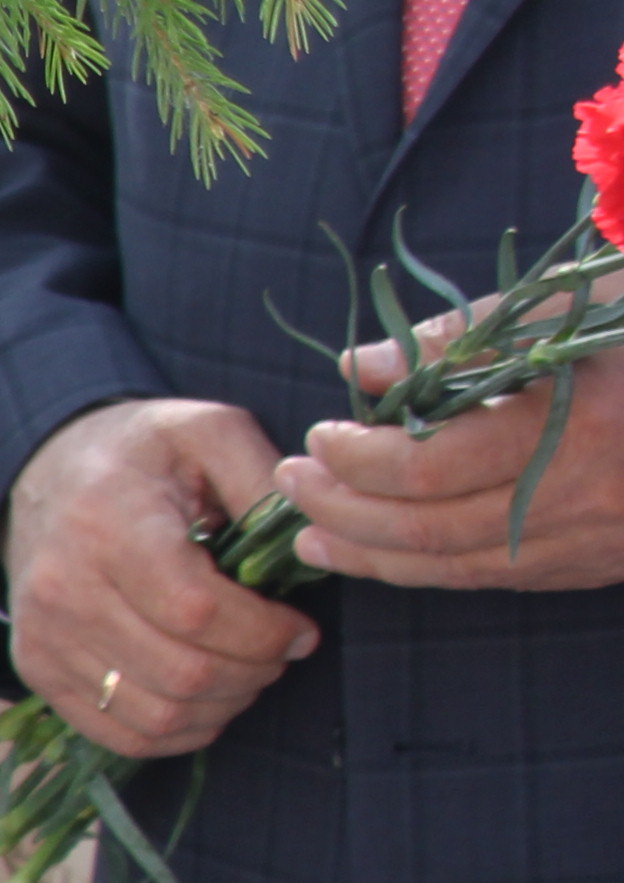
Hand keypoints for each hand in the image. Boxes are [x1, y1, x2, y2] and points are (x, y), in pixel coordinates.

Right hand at [5, 395, 303, 755]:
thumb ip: (264, 478)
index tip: (301, 628)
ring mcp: (43, 636)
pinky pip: (119, 733)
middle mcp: (64, 588)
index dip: (265, 634)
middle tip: (280, 652)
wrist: (42, 474)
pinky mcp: (36, 669)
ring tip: (246, 672)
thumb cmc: (140, 455)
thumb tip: (308, 543)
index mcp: (109, 525)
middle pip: (182, 674)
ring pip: (157, 714)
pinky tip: (206, 700)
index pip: (197, 613)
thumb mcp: (209, 432)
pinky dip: (178, 732)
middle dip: (254, 673)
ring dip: (223, 706)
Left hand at [267, 325, 623, 590]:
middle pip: (426, 530)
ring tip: (307, 531)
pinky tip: (376, 553)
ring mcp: (595, 540)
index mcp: (578, 425)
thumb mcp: (575, 305)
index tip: (320, 432)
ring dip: (367, 554)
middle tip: (290, 481)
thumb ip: (465, 337)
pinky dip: (423, 569)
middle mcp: (585, 496)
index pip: (427, 469)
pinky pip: (494, 578)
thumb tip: (363, 368)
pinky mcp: (599, 564)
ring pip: (454, 569)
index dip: (356, 460)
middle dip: (341, 511)